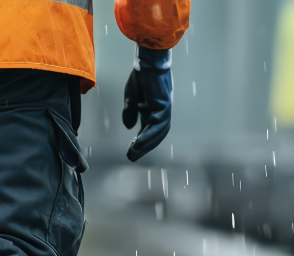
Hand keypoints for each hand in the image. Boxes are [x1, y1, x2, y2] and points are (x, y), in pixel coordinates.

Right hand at [122, 46, 172, 162]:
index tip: (131, 150)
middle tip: (132, 157)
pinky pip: (157, 125)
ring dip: (146, 145)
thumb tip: (129, 126)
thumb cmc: (141, 75)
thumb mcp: (131, 97)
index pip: (150, 129)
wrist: (147, 60)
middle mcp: (162, 110)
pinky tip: (137, 143)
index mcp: (155, 108)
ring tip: (133, 153)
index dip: (142, 141)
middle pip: (157, 134)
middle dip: (145, 147)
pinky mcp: (163, 105)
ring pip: (159, 132)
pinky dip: (148, 136)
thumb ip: (131, 111)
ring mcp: (164, 108)